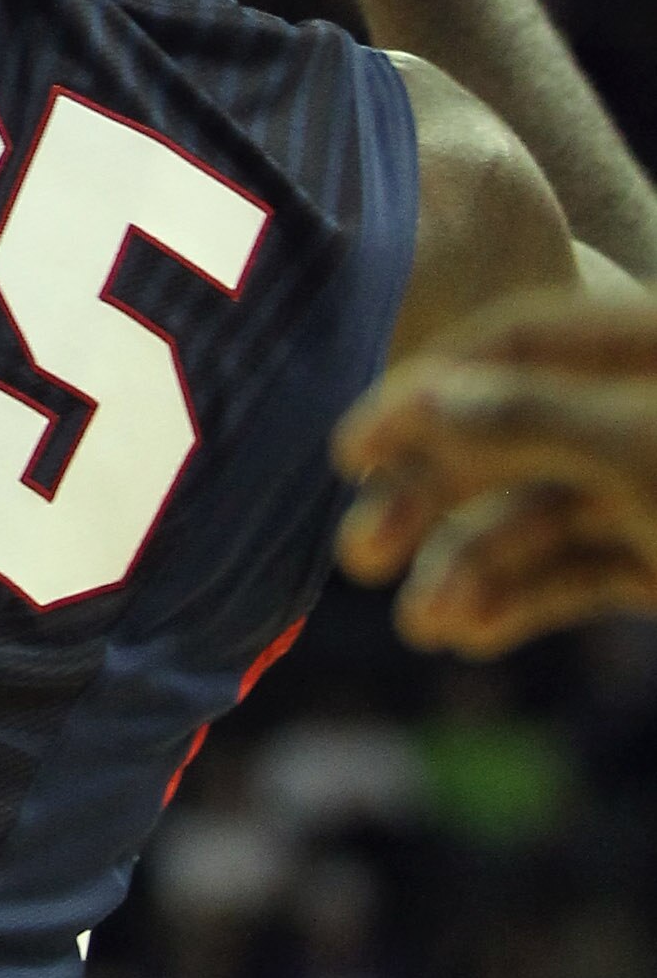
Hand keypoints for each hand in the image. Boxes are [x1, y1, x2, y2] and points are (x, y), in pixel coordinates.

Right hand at [336, 284, 656, 649]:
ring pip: (542, 516)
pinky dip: (528, 597)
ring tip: (422, 624)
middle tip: (359, 556)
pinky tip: (471, 632)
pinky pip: (584, 569)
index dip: (427, 393)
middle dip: (433, 501)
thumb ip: (531, 417)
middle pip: (514, 438)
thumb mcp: (642, 445)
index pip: (514, 345)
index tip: (349, 452)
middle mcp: (639, 406)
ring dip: (472, 566)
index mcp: (643, 347)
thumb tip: (420, 401)